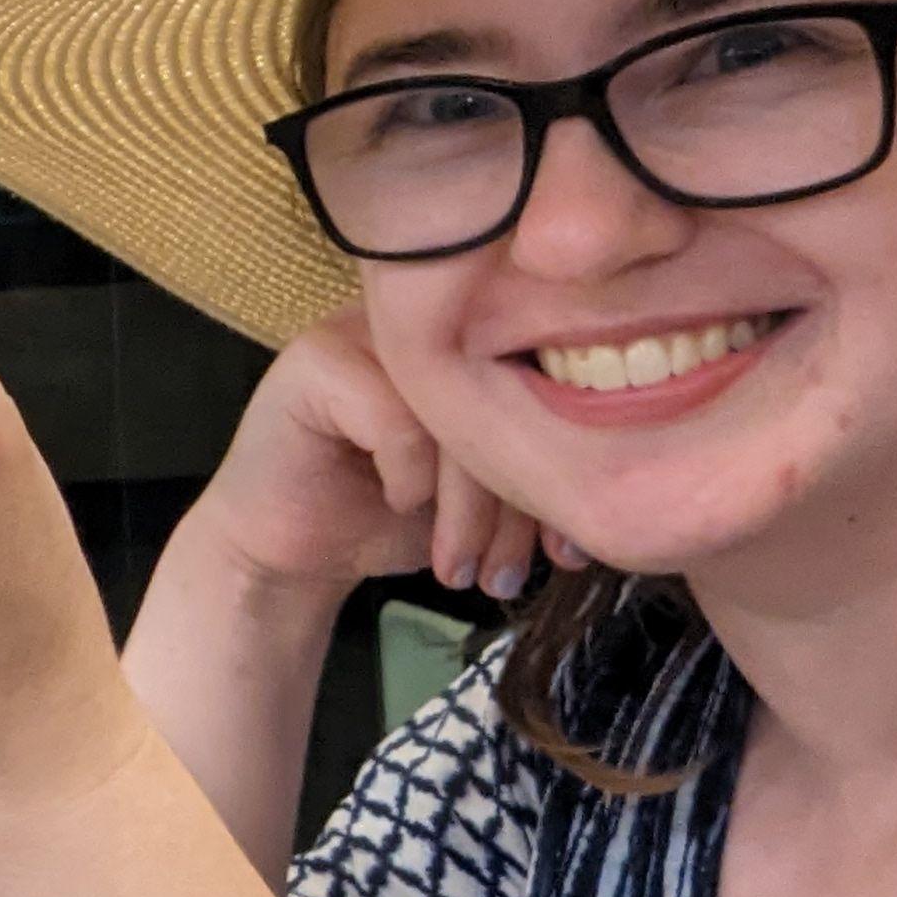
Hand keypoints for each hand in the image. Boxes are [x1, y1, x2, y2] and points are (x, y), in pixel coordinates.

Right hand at [190, 304, 553, 604]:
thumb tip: (610, 483)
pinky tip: (394, 504)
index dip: (559, 468)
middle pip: (501, 397)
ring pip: (453, 412)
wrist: (286, 553)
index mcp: (467, 338)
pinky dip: (407, 478)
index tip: (565, 549)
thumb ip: (531, 465)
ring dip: (467, 508)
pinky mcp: (314, 361)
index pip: (540, 385)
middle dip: (515, 503)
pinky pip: (397, 419)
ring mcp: (363, 331)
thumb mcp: (480, 493)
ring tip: (464, 570)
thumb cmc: (385, 517)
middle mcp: (420, 322)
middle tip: (508, 574)